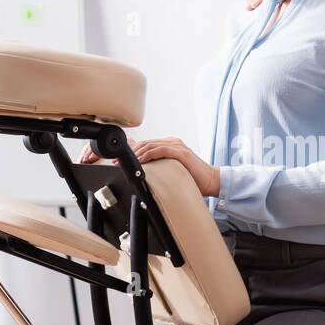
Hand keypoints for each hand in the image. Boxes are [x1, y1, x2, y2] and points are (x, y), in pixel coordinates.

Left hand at [76, 136, 218, 195]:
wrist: (211, 181)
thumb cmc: (192, 179)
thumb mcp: (171, 172)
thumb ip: (158, 168)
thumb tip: (140, 173)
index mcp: (169, 146)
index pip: (145, 145)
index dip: (129, 152)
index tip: (116, 160)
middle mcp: (171, 142)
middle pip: (144, 143)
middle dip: (127, 152)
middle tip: (113, 161)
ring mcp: (176, 146)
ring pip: (149, 145)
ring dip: (133, 154)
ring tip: (122, 162)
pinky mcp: (181, 152)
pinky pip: (160, 150)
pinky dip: (147, 155)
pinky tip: (139, 161)